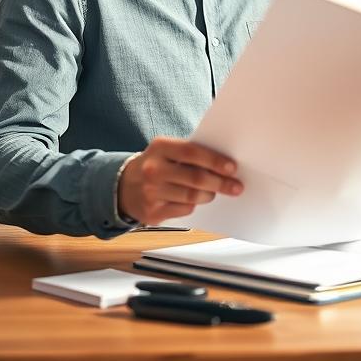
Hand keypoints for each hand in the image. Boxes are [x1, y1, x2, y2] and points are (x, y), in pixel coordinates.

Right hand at [117, 136, 242, 224]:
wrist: (124, 186)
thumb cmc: (157, 165)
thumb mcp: (167, 151)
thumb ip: (191, 154)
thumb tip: (224, 165)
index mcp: (160, 147)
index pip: (192, 152)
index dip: (215, 160)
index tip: (232, 167)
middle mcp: (153, 169)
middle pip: (195, 178)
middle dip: (220, 183)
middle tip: (236, 186)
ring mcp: (151, 192)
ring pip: (192, 197)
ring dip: (209, 195)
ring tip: (214, 192)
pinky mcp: (152, 213)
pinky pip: (184, 210)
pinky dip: (194, 205)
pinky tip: (195, 200)